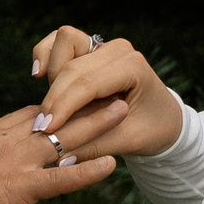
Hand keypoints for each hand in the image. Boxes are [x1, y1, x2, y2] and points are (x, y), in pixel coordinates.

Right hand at [0, 98, 128, 203]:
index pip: (28, 114)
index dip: (56, 107)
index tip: (75, 102)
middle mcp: (4, 142)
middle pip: (53, 116)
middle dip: (83, 104)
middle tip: (109, 92)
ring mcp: (15, 163)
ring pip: (64, 138)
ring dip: (96, 124)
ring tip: (123, 111)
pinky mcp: (21, 188)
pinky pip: (61, 179)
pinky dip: (88, 172)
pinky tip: (111, 165)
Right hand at [29, 27, 183, 159]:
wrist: (164, 119)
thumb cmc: (152, 129)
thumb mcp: (128, 141)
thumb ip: (94, 146)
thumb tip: (59, 160)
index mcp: (134, 67)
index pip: (88, 84)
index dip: (63, 106)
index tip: (45, 129)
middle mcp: (118, 50)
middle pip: (72, 66)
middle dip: (53, 97)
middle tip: (41, 128)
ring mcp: (104, 46)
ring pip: (63, 45)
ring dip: (52, 73)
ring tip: (51, 106)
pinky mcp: (90, 48)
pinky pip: (61, 43)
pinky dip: (47, 54)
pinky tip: (39, 74)